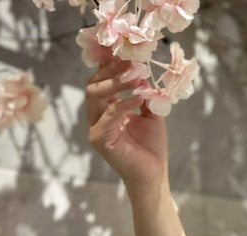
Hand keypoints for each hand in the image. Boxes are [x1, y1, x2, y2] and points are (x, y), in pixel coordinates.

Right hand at [86, 58, 167, 192]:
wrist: (153, 174)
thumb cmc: (151, 147)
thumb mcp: (151, 114)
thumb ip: (145, 95)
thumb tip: (143, 74)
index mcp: (106, 108)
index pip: (101, 80)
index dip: (108, 64)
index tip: (122, 50)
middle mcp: (97, 116)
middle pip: (93, 83)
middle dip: (112, 70)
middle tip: (131, 63)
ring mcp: (95, 128)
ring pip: (95, 95)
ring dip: (117, 83)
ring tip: (137, 78)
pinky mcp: (99, 140)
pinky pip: (108, 116)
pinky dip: (123, 105)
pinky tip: (138, 100)